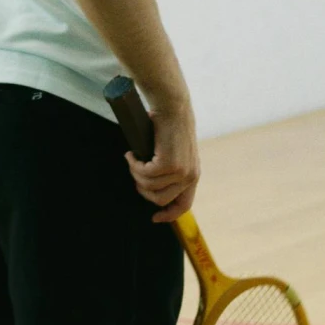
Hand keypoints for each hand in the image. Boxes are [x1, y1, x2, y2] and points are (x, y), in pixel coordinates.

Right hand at [125, 99, 199, 222]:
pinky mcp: (168, 163)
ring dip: (136, 174)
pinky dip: (134, 165)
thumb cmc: (169, 127)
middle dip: (142, 189)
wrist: (173, 107)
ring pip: (148, 186)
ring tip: (133, 159)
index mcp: (193, 175)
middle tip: (135, 173)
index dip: (168, 215)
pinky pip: (144, 174)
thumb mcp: (175, 153)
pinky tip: (131, 154)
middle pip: (160, 200)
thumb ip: (170, 170)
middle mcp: (190, 176)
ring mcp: (180, 171)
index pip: (183, 205)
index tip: (154, 218)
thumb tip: (151, 186)